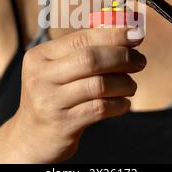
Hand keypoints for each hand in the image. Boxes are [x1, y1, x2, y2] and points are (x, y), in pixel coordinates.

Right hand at [11, 27, 145, 162]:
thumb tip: (125, 34)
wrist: (31, 137)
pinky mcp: (63, 124)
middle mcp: (41, 77)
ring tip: (130, 86)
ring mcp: (50, 102)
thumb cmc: (53, 97)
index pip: (81, 38)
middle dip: (122, 57)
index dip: (112, 34)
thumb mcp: (57, 70)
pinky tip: (123, 103)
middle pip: (90, 58)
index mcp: (40, 56)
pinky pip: (100, 108)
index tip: (136, 34)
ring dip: (124, 83)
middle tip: (140, 61)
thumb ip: (83, 51)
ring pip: (99, 84)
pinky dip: (119, 104)